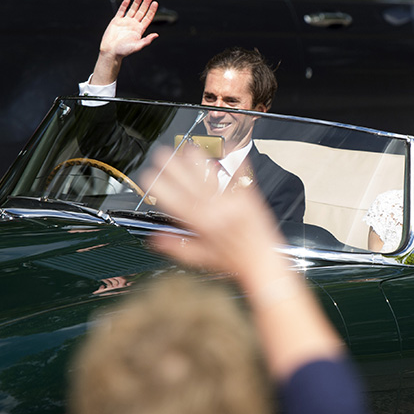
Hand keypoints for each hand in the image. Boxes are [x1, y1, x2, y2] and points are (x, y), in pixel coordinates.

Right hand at [91, 0, 159, 84]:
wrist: (111, 51)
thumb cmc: (124, 51)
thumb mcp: (137, 46)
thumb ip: (147, 40)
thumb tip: (156, 35)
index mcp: (139, 30)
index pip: (147, 18)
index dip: (152, 10)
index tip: (155, 2)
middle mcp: (133, 25)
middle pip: (141, 11)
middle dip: (146, 3)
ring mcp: (125, 22)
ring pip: (132, 9)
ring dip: (136, 2)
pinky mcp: (116, 21)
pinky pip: (121, 11)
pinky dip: (124, 5)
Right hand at [143, 146, 284, 280]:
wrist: (264, 264)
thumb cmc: (235, 263)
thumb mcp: (201, 258)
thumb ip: (176, 246)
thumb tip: (155, 239)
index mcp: (205, 226)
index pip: (177, 203)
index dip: (162, 189)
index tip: (150, 177)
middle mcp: (219, 211)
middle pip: (192, 185)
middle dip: (174, 168)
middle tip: (162, 154)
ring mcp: (235, 202)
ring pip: (213, 178)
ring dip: (199, 161)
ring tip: (188, 148)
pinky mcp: (251, 198)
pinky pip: (241, 176)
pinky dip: (235, 161)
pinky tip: (229, 148)